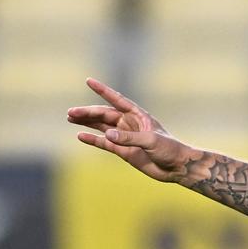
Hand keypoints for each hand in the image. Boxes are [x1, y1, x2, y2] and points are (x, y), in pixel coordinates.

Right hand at [67, 79, 193, 180]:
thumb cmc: (169, 149)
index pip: (117, 99)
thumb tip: (108, 134)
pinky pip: (104, 143)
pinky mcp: (123, 150)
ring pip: (102, 126)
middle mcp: (129, 123)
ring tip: (70, 118)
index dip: (103, 90)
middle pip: (104, 114)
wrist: (177, 167)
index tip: (89, 81)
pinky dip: (93, 139)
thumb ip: (129, 138)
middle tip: (70, 112)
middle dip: (88, 112)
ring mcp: (125, 137)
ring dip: (87, 123)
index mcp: (138, 115)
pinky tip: (80, 136)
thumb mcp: (151, 141)